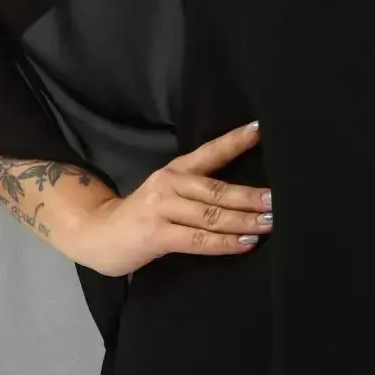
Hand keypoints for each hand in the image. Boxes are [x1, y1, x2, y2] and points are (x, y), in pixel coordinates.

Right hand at [72, 121, 271, 276]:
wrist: (98, 235)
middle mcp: (169, 183)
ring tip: (269, 222)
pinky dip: (225, 242)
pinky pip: (198, 239)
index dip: (235, 141)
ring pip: (211, 215)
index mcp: (175, 170)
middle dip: (250, 195)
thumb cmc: (144, 215)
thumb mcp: (169, 193)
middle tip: (277, 198)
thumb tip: (244, 195)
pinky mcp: (156, 235)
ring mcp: (161, 209)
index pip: (210, 152)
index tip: (261, 130)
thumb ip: (198, 191)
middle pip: (217, 189)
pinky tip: (246, 243)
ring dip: (244, 220)